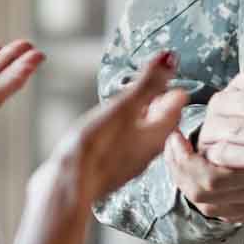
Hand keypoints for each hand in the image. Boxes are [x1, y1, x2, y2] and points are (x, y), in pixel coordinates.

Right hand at [59, 52, 187, 202]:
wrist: (67, 187)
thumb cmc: (96, 147)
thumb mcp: (124, 107)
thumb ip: (148, 83)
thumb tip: (171, 57)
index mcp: (158, 134)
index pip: (176, 102)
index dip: (169, 82)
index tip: (158, 65)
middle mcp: (149, 149)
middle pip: (161, 117)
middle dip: (156, 96)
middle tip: (148, 77)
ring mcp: (130, 159)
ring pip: (142, 130)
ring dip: (138, 111)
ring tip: (127, 96)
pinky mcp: (111, 165)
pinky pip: (124, 140)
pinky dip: (122, 126)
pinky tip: (108, 122)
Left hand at [170, 43, 243, 224]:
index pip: (217, 172)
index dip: (188, 157)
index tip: (176, 133)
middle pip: (203, 192)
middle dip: (179, 168)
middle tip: (171, 141)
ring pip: (210, 205)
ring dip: (190, 181)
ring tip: (182, 155)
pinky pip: (225, 212)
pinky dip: (207, 195)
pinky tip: (205, 173)